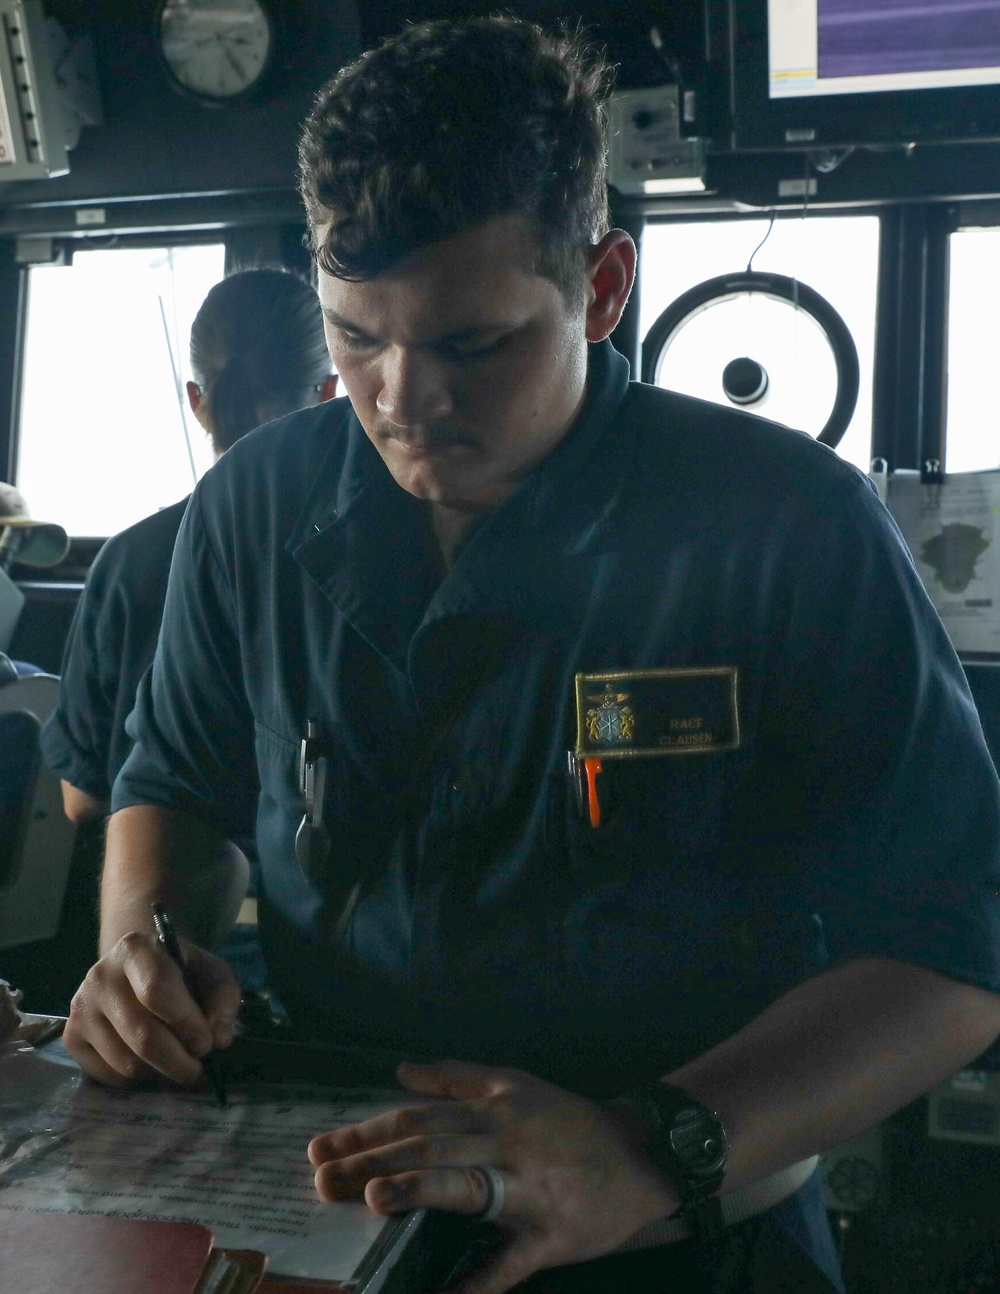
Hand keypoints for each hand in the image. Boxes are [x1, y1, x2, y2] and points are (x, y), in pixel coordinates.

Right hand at [63, 931, 240, 1087]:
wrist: (135, 969)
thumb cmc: (179, 971)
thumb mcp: (210, 971)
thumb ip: (224, 998)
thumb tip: (220, 1037)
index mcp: (135, 949)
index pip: (157, 993)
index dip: (188, 1025)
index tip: (208, 1042)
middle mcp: (100, 976)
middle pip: (143, 1036)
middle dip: (179, 1061)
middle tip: (198, 1067)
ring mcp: (81, 1008)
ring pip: (127, 1063)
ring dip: (160, 1073)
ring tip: (175, 1060)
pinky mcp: (71, 1037)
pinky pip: (109, 1076)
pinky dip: (137, 1080)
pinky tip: (150, 1062)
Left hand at [307, 1059, 676, 1293]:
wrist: (644, 1157)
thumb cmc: (570, 1121)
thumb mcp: (517, 1084)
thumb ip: (457, 1075)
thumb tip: (400, 1071)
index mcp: (494, 1108)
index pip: (418, 1118)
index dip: (368, 1132)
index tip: (321, 1148)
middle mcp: (506, 1142)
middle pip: (430, 1147)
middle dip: (373, 1161)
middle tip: (323, 1180)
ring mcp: (529, 1189)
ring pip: (466, 1187)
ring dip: (417, 1191)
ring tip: (372, 1199)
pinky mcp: (550, 1238)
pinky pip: (508, 1265)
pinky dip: (475, 1286)